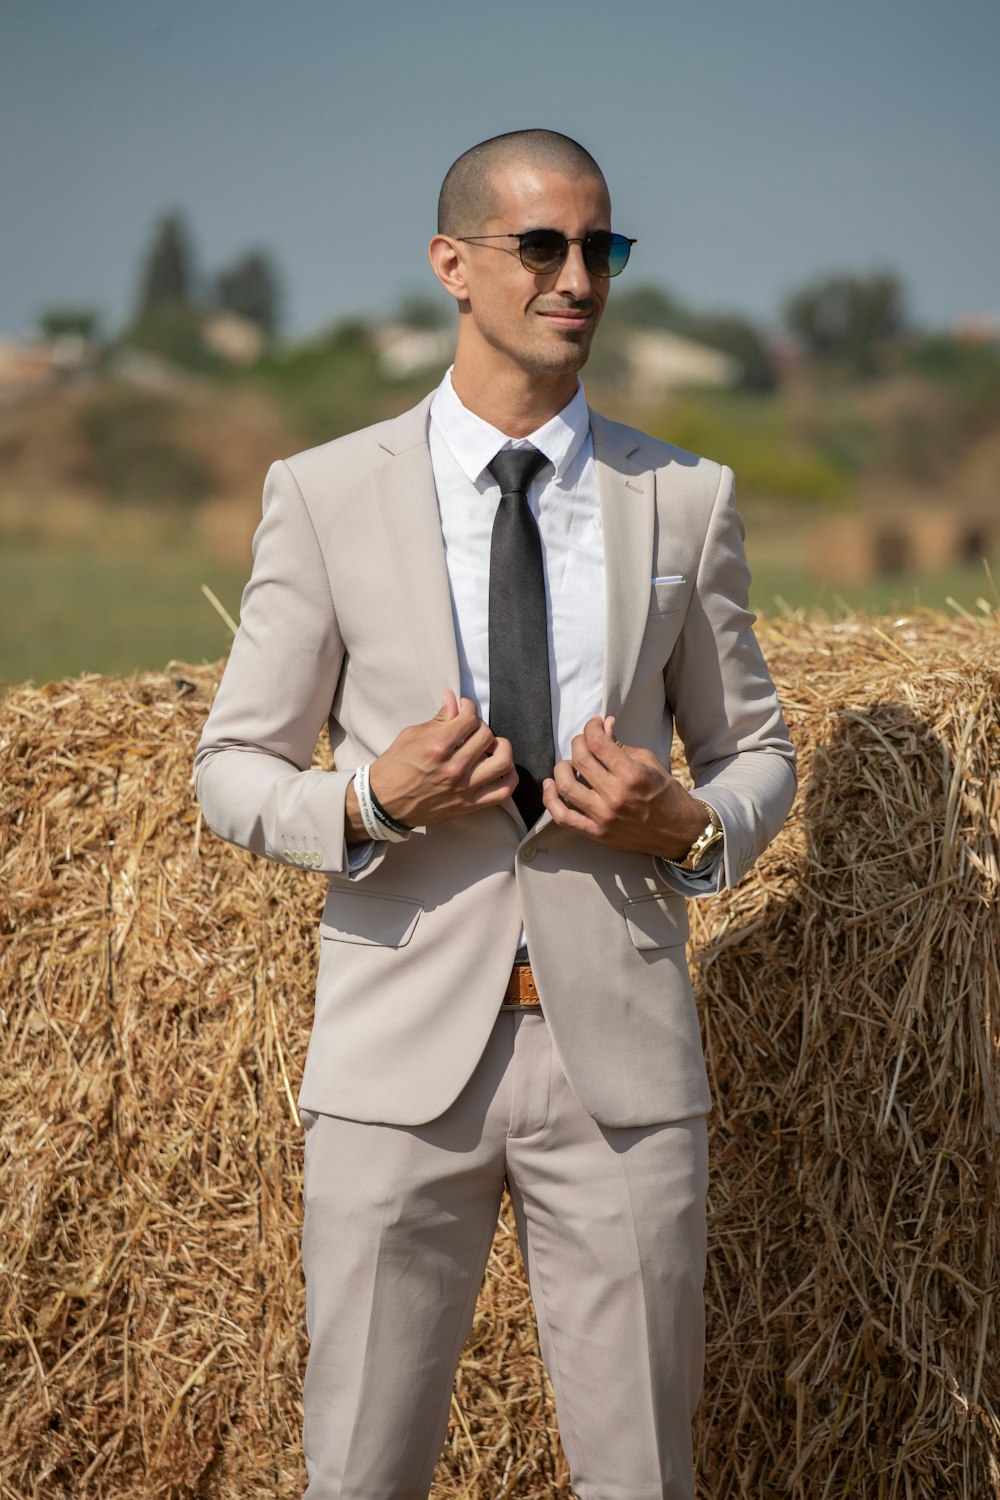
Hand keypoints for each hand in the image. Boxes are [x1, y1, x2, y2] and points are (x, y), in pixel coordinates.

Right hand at [345, 691, 516, 839]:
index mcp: (436, 747)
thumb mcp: (411, 735)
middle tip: (473, 727)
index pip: (469, 719)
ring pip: (502, 762)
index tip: (465, 709)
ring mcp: (463, 789)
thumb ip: (439, 719)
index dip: (469, 708)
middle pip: (486, 736)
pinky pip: (502, 792)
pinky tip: (503, 768)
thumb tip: (454, 700)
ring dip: (502, 748)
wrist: (384, 803)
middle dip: (481, 725)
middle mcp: (453, 768)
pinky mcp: (468, 805)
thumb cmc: (394, 767)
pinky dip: (509, 777)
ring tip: (492, 746)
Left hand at [542, 716, 705, 858]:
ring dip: (561, 768)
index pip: (598, 743)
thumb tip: (605, 726)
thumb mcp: (650, 763)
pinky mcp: (597, 833)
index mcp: (632, 774)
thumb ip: (622, 746)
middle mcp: (615, 795)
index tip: (594, 724)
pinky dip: (550, 800)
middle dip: (578, 743)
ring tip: (568, 763)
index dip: (591, 727)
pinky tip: (550, 785)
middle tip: (584, 741)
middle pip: (580, 760)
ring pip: (566, 786)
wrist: (679, 833)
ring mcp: (604, 817)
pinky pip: (564, 817)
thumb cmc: (667, 795)